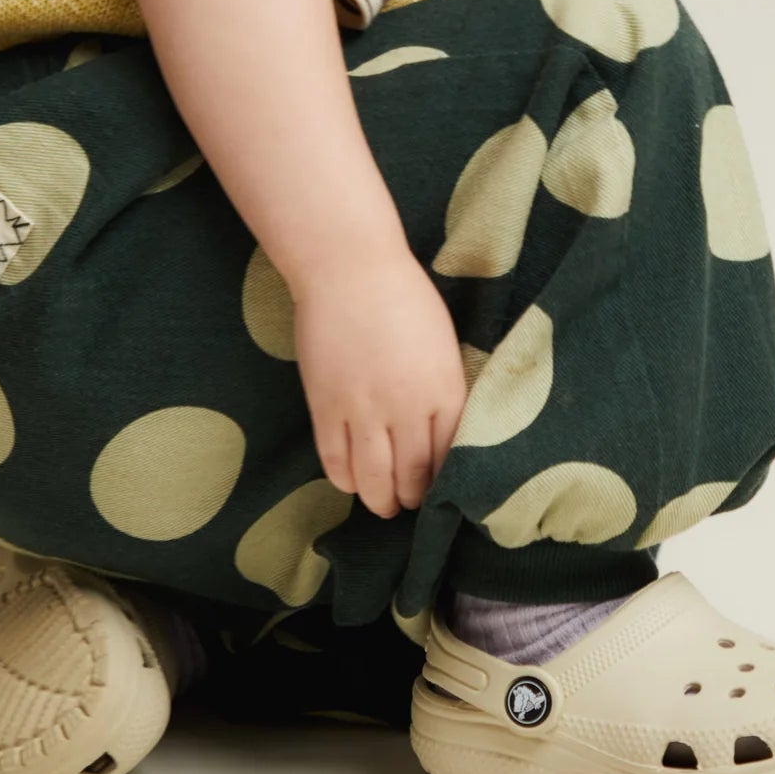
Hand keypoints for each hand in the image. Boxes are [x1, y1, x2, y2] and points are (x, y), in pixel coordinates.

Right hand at [292, 249, 468, 518]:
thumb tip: (439, 429)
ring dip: (380, 500)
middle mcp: (407, 409)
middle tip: (409, 503)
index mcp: (445, 391)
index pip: (448, 458)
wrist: (349, 268)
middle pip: (412, 476)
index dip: (443, 483)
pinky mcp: (326, 407)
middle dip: (412, 498)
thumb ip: (442, 389)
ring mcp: (363, 411)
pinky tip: (350, 481)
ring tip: (383, 504)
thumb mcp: (442, 344)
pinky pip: (334, 459)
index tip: (439, 491)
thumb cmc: (403, 295)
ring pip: (373, 478)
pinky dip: (344, 478)